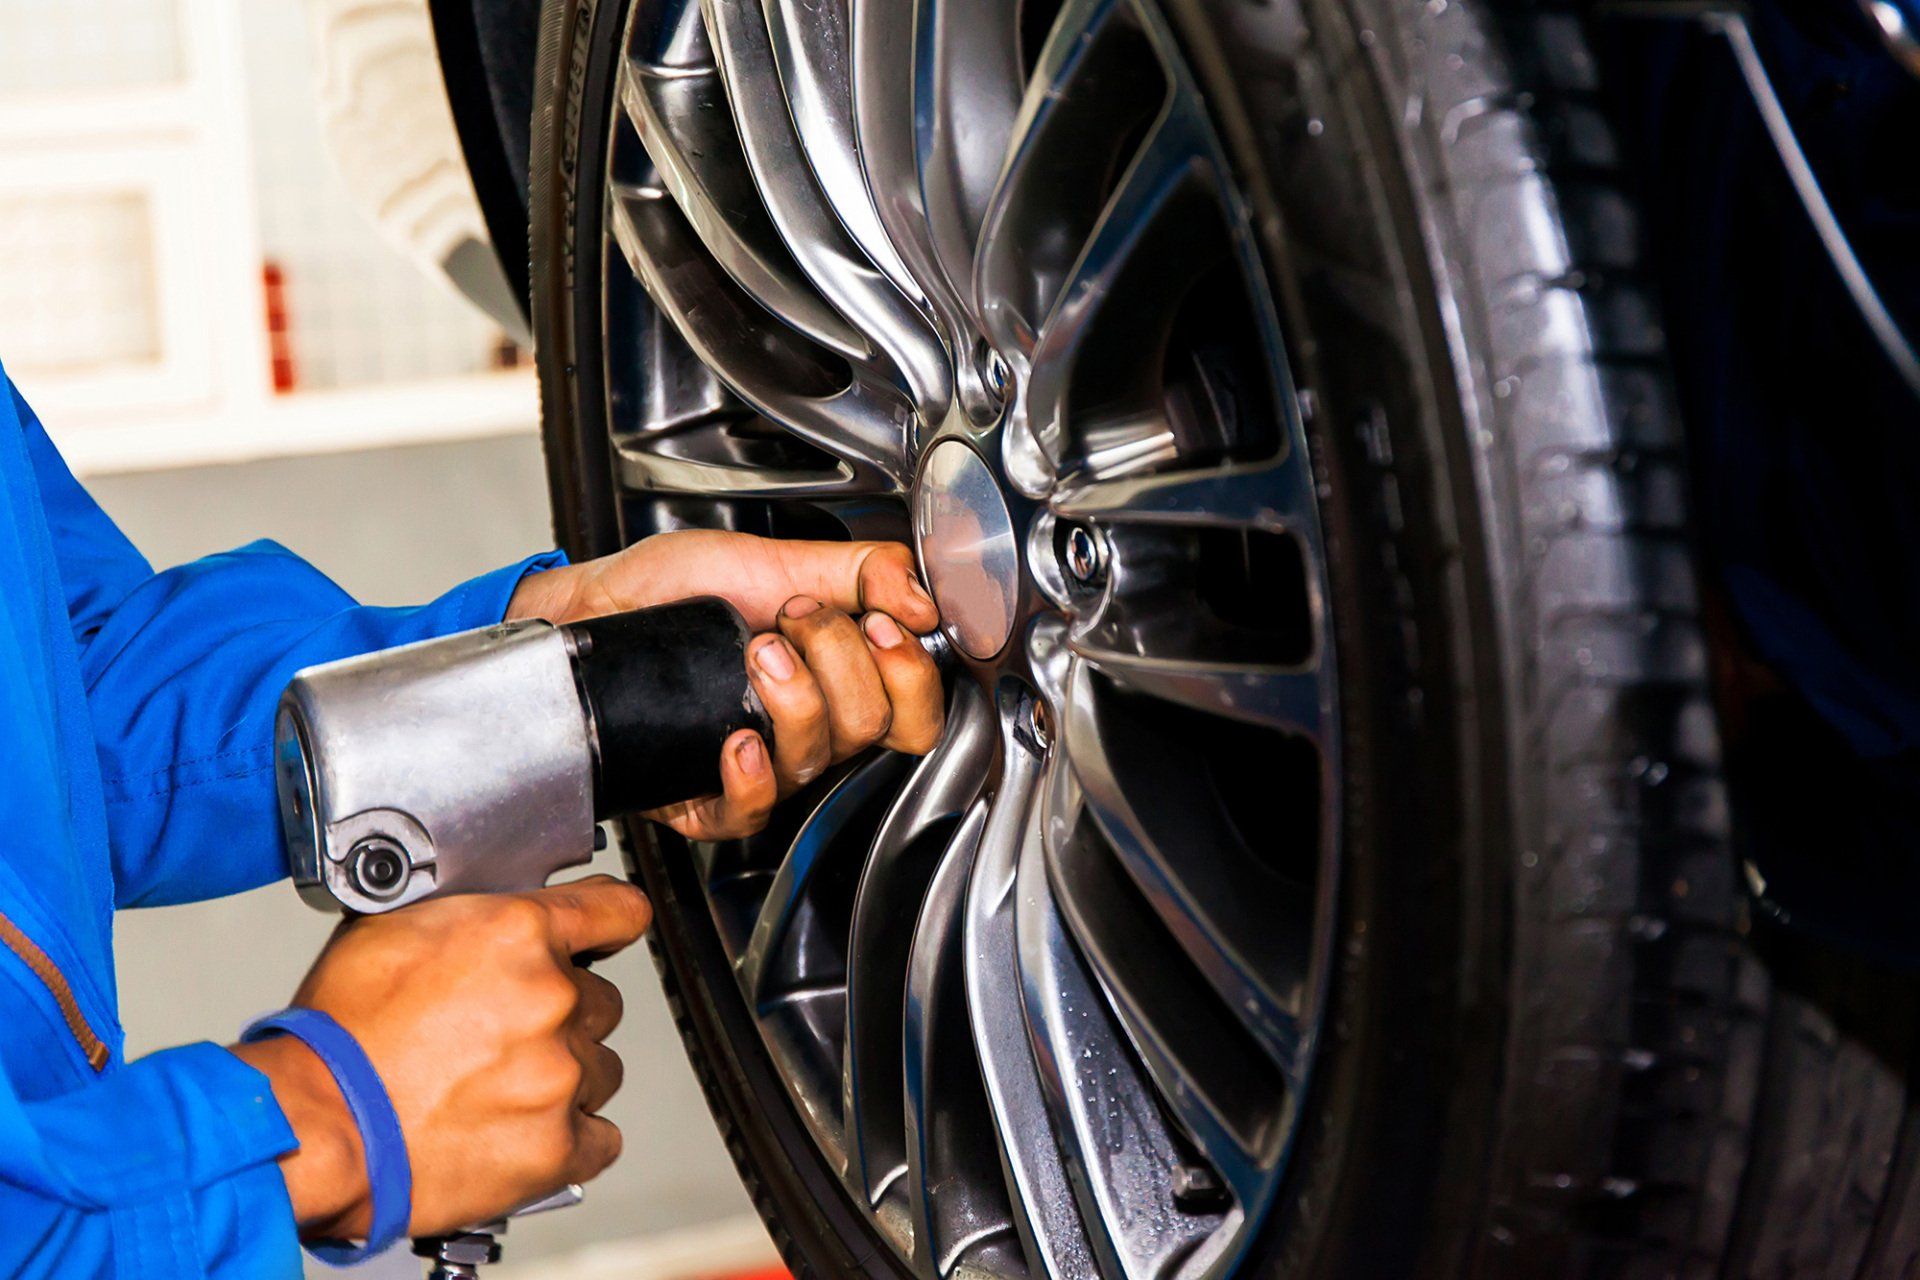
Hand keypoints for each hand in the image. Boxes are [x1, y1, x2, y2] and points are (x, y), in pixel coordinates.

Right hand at [232, 876, 649, 1238]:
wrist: (312, 1125)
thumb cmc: (335, 1036)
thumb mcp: (393, 932)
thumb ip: (468, 918)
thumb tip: (493, 918)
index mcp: (518, 933)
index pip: (616, 911)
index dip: (610, 924)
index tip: (607, 936)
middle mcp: (553, 998)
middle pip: (600, 1000)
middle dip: (560, 1016)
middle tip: (501, 1038)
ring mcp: (560, 1074)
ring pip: (600, 1069)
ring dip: (563, 1078)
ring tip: (496, 1090)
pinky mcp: (557, 1145)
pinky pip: (600, 1138)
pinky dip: (570, 1139)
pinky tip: (520, 1132)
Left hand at [507, 531, 946, 840]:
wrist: (594, 610)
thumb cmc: (675, 589)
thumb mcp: (774, 557)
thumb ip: (863, 570)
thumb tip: (925, 602)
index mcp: (840, 678)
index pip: (915, 713)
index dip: (908, 674)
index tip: (876, 623)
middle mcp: (810, 727)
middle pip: (871, 728)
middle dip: (838, 660)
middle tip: (794, 617)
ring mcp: (763, 764)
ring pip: (817, 759)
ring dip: (793, 698)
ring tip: (753, 650)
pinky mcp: (710, 798)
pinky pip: (753, 811)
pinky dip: (750, 776)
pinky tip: (733, 738)